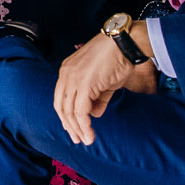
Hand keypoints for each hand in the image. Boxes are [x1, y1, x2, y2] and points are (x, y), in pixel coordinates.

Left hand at [50, 28, 156, 146]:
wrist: (124, 44)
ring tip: (86, 140)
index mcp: (67, 71)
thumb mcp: (105, 82)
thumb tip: (94, 114)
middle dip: (69, 125)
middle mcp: (66, 74)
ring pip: (69, 111)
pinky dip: (84, 125)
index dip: (65, 115)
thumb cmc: (117, 59)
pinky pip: (80, 111)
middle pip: (61, 106)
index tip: (73, 128)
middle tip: (77, 139)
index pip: (60, 97)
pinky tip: (90, 134)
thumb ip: (98, 98)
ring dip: (77, 129)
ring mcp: (73, 78)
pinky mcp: (83, 84)